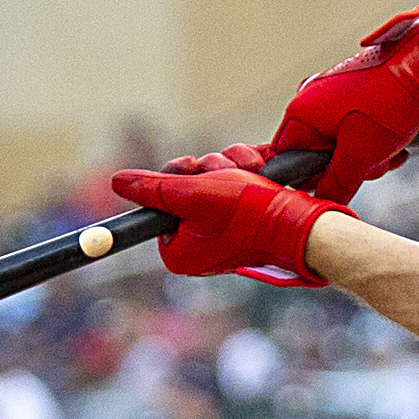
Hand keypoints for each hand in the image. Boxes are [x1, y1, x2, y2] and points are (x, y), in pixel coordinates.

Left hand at [113, 149, 347, 285]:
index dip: (178, 178)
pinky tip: (259, 171)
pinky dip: (245, 173)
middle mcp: (198, 246)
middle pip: (185, 188)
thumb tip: (118, 183)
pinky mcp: (244, 221)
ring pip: (211, 181)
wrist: (300, 223)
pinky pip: (233, 186)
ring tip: (250, 173)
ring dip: (229, 167)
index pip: (161, 201)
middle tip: (224, 173)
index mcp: (178, 251)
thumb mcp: (192, 194)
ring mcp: (221, 234)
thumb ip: (153, 188)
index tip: (194, 172)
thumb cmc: (247, 213)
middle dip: (207, 170)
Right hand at [272, 6, 418, 206]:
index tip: (338, 182)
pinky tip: (396, 142)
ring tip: (392, 151)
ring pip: (341, 143)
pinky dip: (373, 139)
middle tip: (375, 164)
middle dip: (350, 168)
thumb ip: (336, 185)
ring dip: (368, 157)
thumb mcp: (361, 156)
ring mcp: (331, 93)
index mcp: (300, 114)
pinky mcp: (352, 90)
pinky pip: (354, 127)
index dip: (312, 178)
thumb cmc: (389, 103)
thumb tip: (320, 204)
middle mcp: (310, 100)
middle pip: (317, 154)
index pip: (286, 158)